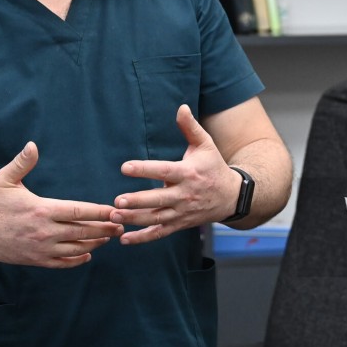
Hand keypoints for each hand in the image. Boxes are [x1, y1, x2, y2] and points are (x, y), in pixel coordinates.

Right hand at [0, 142, 121, 267]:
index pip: (78, 211)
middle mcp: (45, 231)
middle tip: (121, 225)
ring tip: (108, 238)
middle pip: (83, 232)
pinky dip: (77, 260)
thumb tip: (32, 145)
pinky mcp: (37, 260)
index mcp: (42, 210)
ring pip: (76, 249)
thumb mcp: (4, 180)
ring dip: (95, 244)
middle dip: (105, 229)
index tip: (114, 210)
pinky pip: (63, 263)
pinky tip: (87, 255)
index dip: (99, 212)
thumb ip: (21, 163)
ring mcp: (42, 248)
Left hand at [112, 104, 241, 244]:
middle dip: (137, 201)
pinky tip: (124, 239)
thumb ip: (190, 127)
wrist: (231, 197)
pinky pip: (160, 233)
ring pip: (156, 218)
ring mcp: (182, 212)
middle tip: (117, 201)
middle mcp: (184, 195)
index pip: (163, 171)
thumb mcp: (205, 145)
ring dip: (134, 219)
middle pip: (158, 199)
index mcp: (188, 173)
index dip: (144, 169)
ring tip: (114, 218)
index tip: (124, 167)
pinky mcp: (180, 224)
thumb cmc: (214, 167)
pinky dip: (142, 238)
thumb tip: (181, 107)